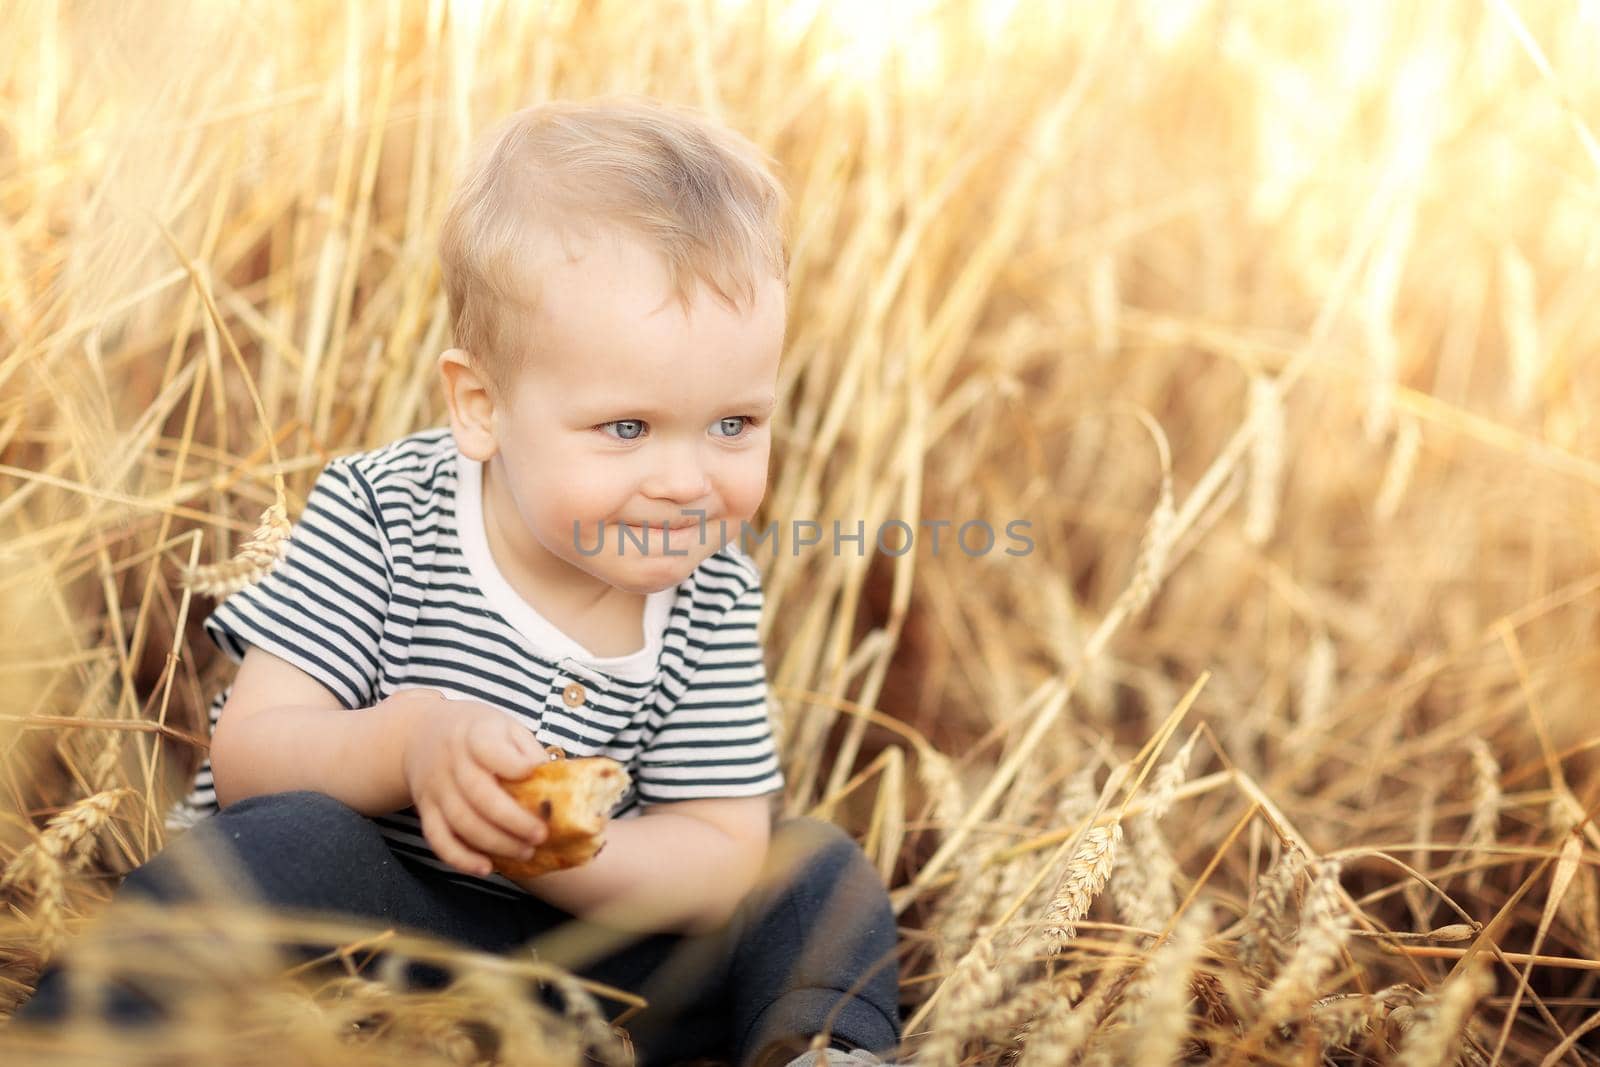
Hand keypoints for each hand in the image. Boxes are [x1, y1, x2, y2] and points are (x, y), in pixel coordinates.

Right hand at [390, 689, 550, 877]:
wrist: (421, 732)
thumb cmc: (476, 732)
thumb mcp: (504, 725)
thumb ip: (527, 750)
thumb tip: (555, 783)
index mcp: (474, 734)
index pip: (489, 749)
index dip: (514, 765)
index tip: (534, 772)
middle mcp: (451, 762)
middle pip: (479, 796)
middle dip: (513, 820)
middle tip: (541, 835)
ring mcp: (435, 788)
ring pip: (462, 822)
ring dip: (496, 843)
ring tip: (526, 852)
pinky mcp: (426, 810)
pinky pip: (439, 839)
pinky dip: (460, 858)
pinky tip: (486, 868)